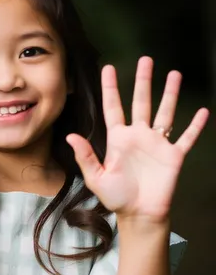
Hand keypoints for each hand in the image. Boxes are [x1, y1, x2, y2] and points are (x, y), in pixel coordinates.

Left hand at [66, 56, 208, 220]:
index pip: (113, 107)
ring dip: (170, 94)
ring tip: (174, 74)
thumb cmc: (116, 197)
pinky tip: (202, 112)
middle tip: (146, 60)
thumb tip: (71, 136)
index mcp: (118, 139)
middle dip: (144, 81)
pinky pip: (186, 138)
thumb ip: (86, 156)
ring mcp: (157, 144)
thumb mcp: (97, 177)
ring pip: (165, 113)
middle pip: (141, 102)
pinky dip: (195, 126)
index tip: (109, 67)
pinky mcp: (174, 156)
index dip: (111, 88)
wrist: (139, 215)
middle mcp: (138, 136)